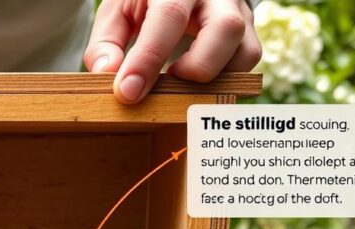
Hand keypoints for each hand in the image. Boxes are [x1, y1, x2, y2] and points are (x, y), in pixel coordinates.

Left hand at [85, 0, 261, 103]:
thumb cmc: (145, 1)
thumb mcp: (118, 12)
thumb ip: (106, 42)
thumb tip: (107, 74)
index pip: (169, 15)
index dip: (148, 59)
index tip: (128, 92)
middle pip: (225, 28)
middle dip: (194, 68)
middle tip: (166, 83)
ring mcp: (239, 10)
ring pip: (246, 50)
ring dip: (213, 78)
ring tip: (180, 81)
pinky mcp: (248, 30)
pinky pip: (248, 61)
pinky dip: (224, 79)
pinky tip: (196, 82)